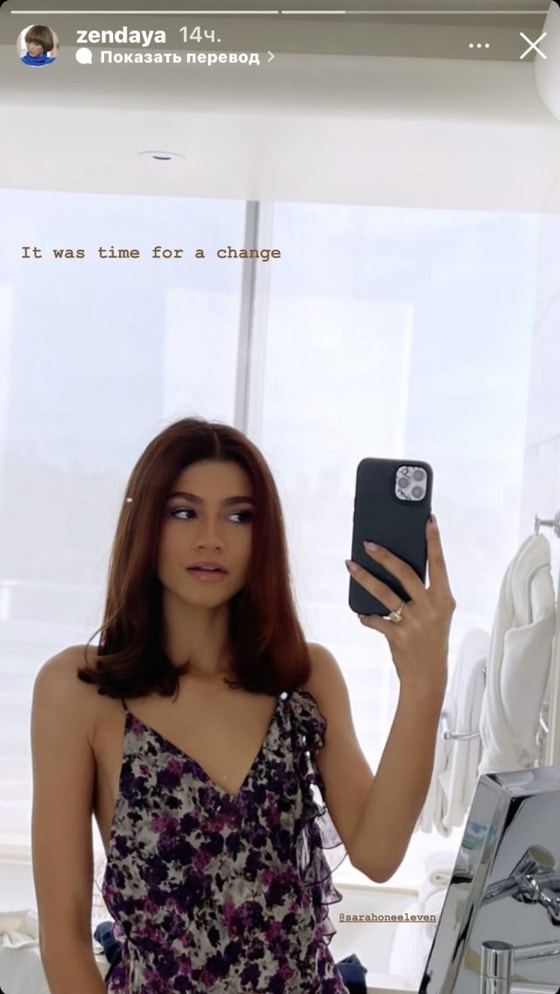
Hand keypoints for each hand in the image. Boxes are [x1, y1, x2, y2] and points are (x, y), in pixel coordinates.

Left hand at [346, 517, 454, 690]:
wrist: (428, 676)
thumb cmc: (431, 639)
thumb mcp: (436, 614)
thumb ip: (424, 593)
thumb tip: (398, 565)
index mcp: (444, 599)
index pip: (439, 564)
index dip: (434, 541)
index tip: (429, 520)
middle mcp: (431, 608)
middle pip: (405, 573)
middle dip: (385, 556)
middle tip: (367, 543)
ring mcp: (414, 622)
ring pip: (384, 593)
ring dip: (364, 578)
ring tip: (350, 565)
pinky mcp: (397, 636)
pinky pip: (375, 619)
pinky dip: (366, 615)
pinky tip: (361, 613)